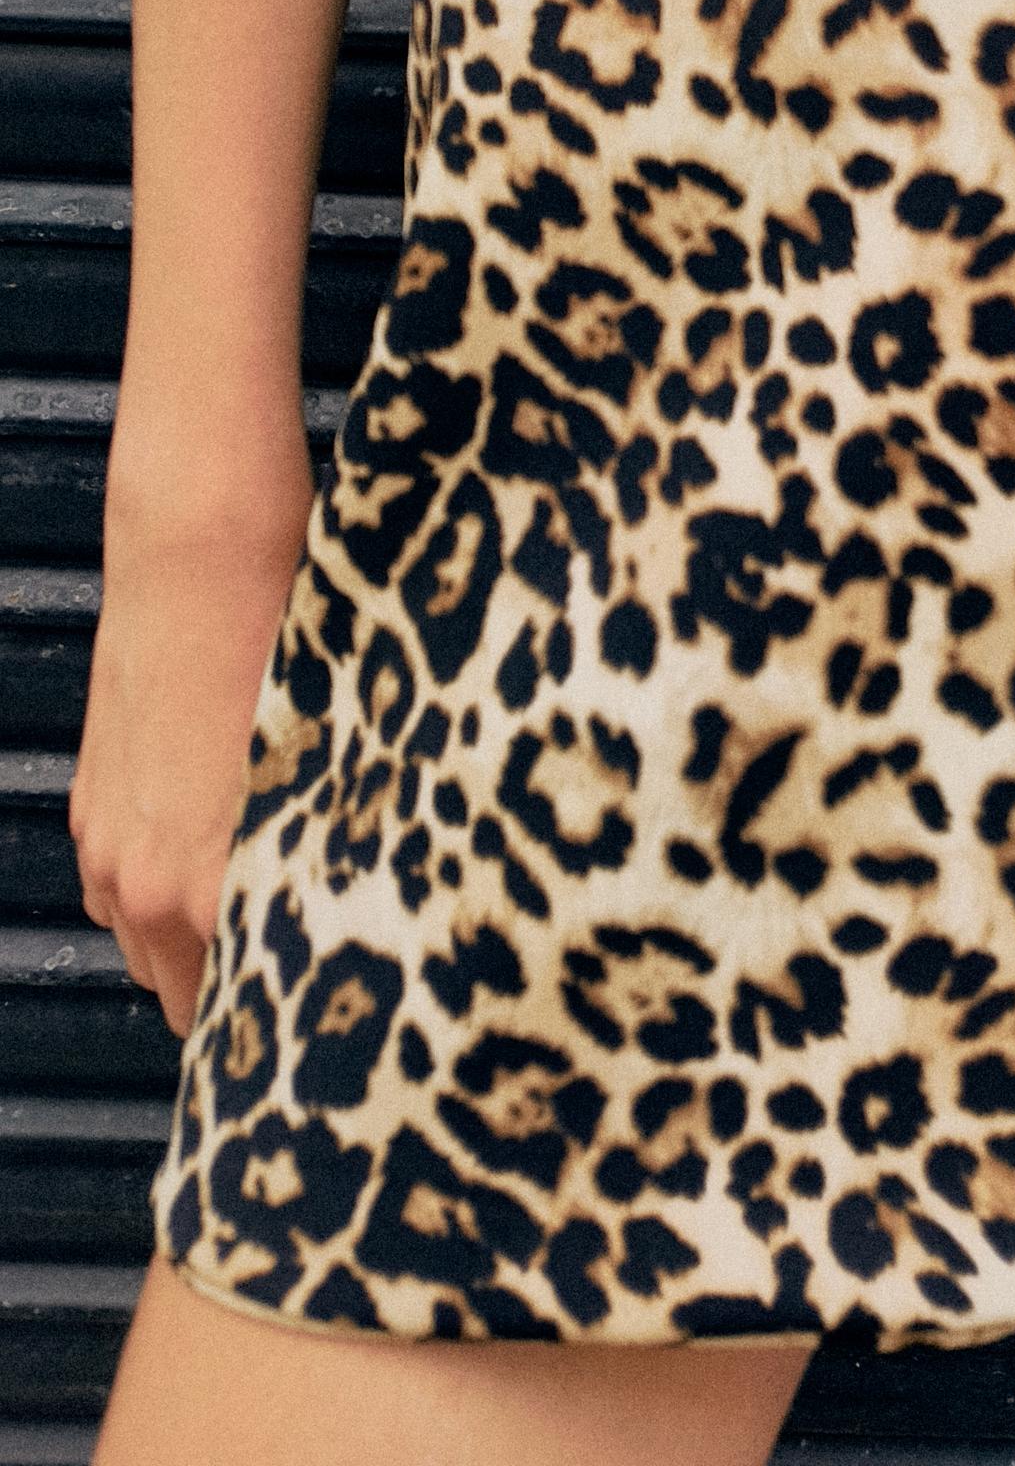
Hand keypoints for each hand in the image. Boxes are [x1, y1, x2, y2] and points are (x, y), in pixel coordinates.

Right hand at [69, 420, 313, 1036]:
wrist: (204, 555)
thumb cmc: (285, 645)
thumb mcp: (329, 772)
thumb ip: (324, 864)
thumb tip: (362, 919)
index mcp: (205, 890)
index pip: (237, 1015)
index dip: (286, 1018)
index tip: (330, 1019)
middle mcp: (141, 885)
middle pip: (182, 996)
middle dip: (237, 990)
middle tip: (306, 966)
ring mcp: (107, 846)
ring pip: (145, 946)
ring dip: (193, 941)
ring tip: (262, 907)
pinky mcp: (93, 805)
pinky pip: (121, 891)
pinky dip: (158, 891)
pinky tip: (213, 855)